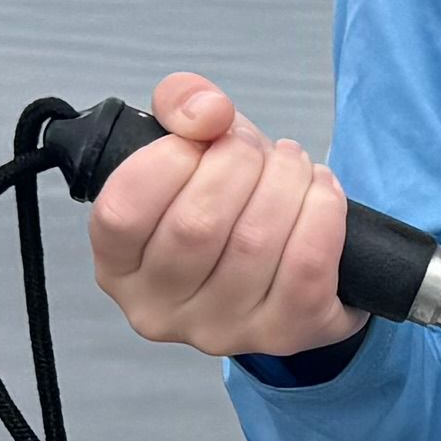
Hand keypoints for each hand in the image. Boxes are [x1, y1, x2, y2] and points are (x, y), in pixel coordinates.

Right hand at [88, 74, 354, 358]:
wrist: (288, 258)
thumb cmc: (225, 201)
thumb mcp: (190, 143)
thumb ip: (181, 104)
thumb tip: (208, 112)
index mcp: (118, 264)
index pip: (122, 210)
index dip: (171, 157)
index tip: (205, 136)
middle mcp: (159, 309)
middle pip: (197, 224)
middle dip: (240, 163)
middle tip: (259, 149)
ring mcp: (220, 331)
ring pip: (256, 242)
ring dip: (287, 182)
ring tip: (293, 165)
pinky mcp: (283, 336)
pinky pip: (307, 267)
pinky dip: (322, 214)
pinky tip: (321, 192)